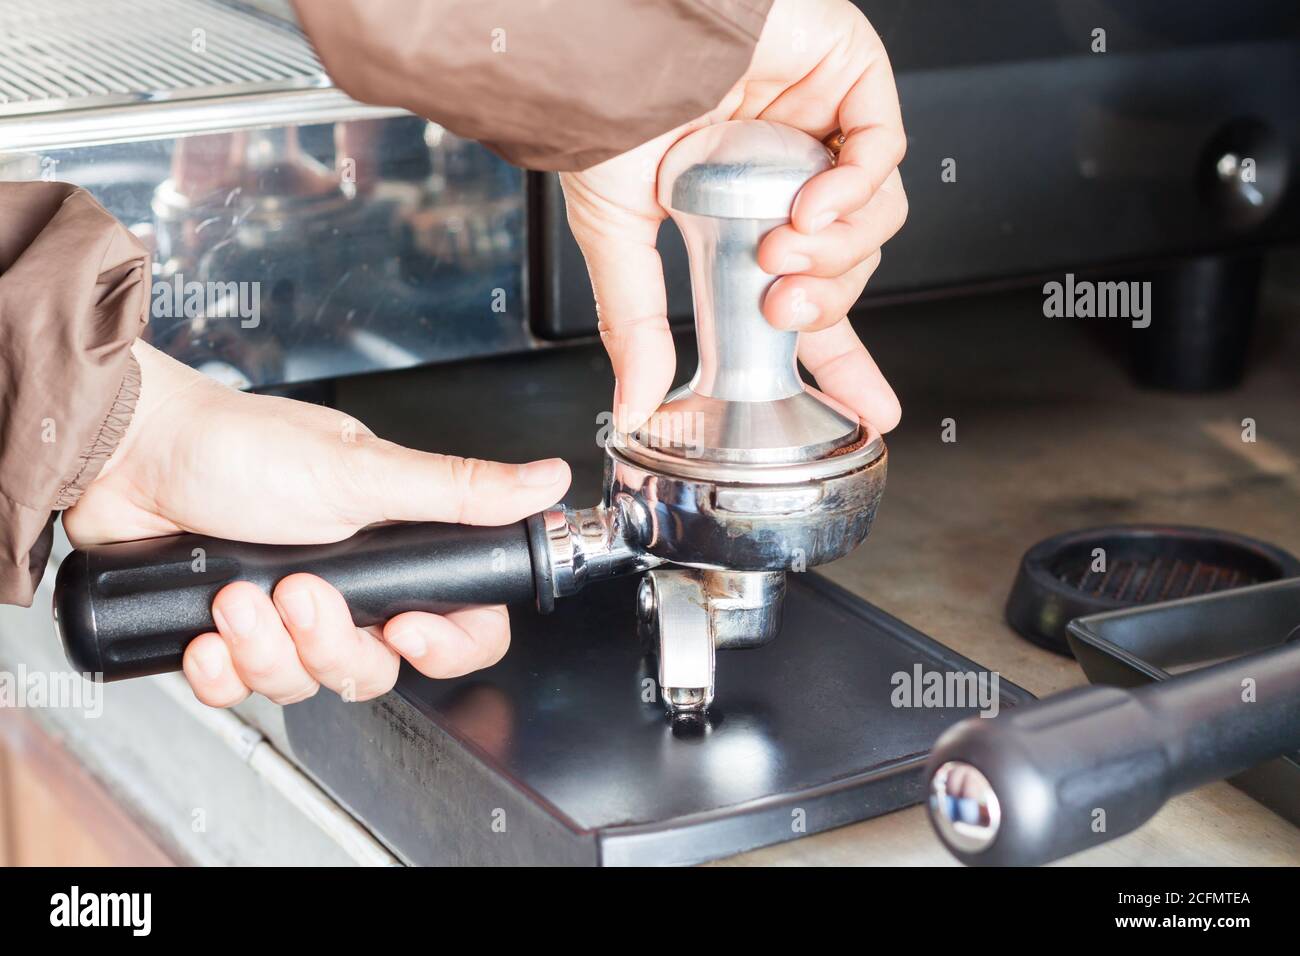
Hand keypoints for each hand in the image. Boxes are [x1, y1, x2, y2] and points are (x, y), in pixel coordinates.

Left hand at [64, 341, 570, 707]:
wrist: (124, 452)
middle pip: (376, 666)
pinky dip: (222, 669)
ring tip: (236, 600)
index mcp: (393, 546)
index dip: (446, 644)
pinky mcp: (230, 634)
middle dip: (330, 643)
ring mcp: (286, 612)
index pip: (459, 620)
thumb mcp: (360, 471)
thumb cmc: (236, 447)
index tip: (409, 629)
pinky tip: (204, 633)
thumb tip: (546, 480)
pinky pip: (241, 688)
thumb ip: (459, 490)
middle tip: (296, 593)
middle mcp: (347, 585)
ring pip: (307, 681)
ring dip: (268, 650)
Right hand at [560, 0, 905, 432]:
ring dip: (838, 251)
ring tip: (782, 251)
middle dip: (825, 302)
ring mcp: (823, 128)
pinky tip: (813, 201)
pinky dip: (855, 187)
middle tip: (779, 307)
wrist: (609, 32)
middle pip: (848, 266)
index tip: (870, 409)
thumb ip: (636, 322)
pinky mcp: (849, 78)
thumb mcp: (616, 232)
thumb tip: (634, 403)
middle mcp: (787, 177)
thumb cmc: (603, 105)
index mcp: (742, 219)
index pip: (808, 302)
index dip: (841, 358)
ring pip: (876, 216)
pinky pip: (882, 151)